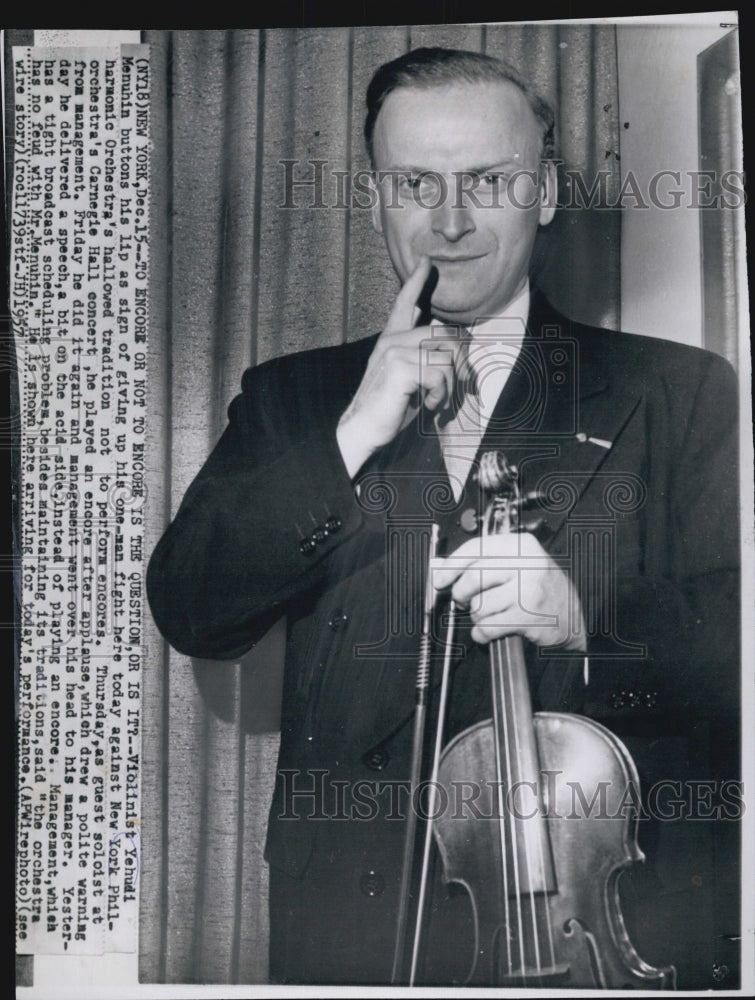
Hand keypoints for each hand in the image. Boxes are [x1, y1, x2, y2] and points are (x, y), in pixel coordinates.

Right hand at [336, 257, 466, 477]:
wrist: (363, 429)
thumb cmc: (389, 407)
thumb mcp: (410, 378)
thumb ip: (425, 358)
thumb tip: (456, 347)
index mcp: (392, 339)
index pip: (404, 302)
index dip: (416, 281)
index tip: (425, 262)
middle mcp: (391, 340)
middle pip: (445, 334)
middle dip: (462, 362)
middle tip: (461, 385)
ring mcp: (393, 351)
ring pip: (445, 356)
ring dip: (450, 385)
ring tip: (438, 401)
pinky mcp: (398, 368)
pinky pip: (438, 374)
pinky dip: (441, 394)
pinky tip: (430, 405)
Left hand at [431, 531, 586, 650]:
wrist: (572, 618)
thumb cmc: (540, 590)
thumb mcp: (517, 566)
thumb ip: (482, 563)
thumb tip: (442, 567)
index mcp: (522, 546)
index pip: (477, 548)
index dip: (452, 565)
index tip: (440, 579)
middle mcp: (527, 564)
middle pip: (473, 577)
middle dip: (461, 594)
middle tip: (465, 601)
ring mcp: (528, 591)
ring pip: (479, 605)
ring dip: (477, 616)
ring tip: (492, 615)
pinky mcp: (527, 618)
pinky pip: (487, 627)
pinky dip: (482, 633)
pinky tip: (491, 631)